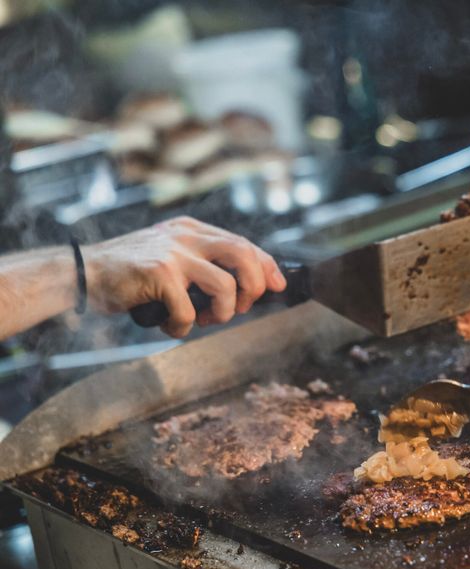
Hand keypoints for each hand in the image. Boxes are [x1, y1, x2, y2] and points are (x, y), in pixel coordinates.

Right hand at [82, 217, 286, 337]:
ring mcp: (173, 253)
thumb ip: (202, 263)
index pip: (244, 243)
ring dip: (223, 313)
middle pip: (244, 255)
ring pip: (225, 286)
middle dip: (254, 287)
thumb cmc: (129, 273)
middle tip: (242, 307)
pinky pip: (189, 311)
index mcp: (192, 229)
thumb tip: (246, 287)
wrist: (82, 273)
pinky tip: (171, 326)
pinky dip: (183, 327)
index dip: (266, 266)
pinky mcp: (159, 274)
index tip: (277, 285)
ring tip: (205, 320)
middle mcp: (186, 236)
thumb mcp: (170, 255)